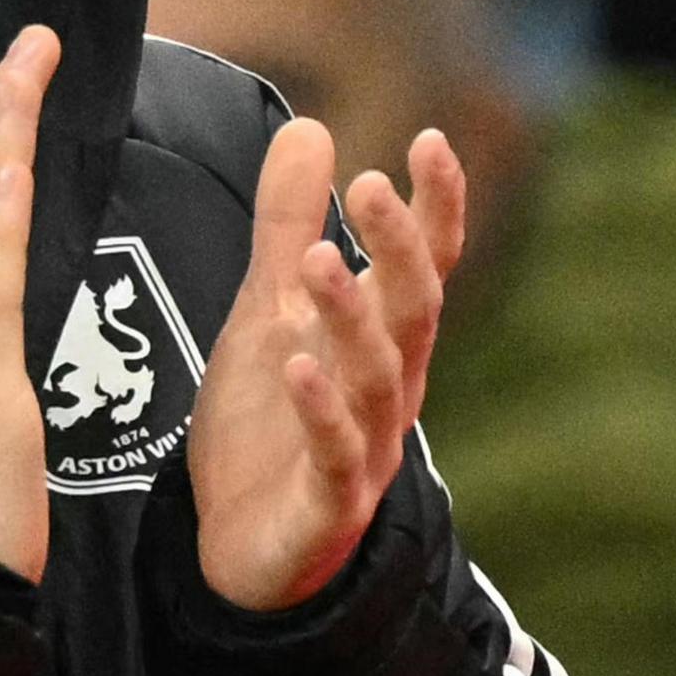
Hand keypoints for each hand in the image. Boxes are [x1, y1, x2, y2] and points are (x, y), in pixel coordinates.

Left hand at [184, 125, 468, 610]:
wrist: (241, 551)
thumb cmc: (269, 424)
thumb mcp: (267, 310)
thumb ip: (286, 226)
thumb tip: (308, 125)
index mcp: (382, 341)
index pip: (425, 267)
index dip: (434, 209)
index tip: (429, 140)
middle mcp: (388, 390)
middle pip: (413, 314)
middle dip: (400, 251)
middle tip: (370, 186)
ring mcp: (365, 450)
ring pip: (376, 379)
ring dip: (353, 319)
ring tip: (321, 259)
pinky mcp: (327, 506)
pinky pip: (333, 456)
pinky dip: (320, 413)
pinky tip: (297, 368)